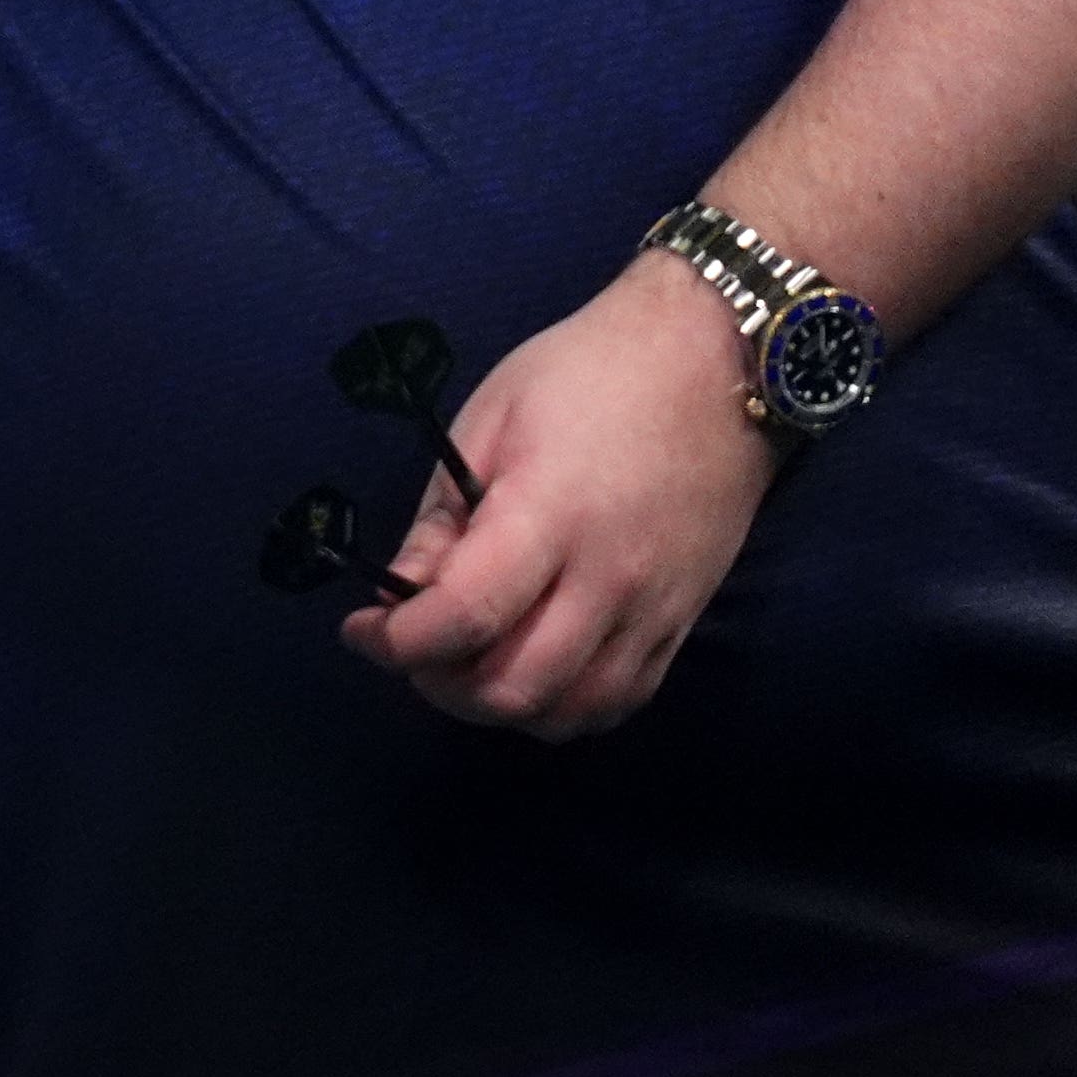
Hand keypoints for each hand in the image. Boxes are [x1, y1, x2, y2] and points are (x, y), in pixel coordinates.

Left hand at [339, 254, 786, 736]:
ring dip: (501, 706)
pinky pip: (619, 701)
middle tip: (411, 648)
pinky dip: (563, 706)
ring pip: (568, 712)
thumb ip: (441, 519)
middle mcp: (609, 578)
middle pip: (514, 688)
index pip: (465, 617)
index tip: (361, 631)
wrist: (715, 364)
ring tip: (467, 661)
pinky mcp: (684, 623)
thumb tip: (401, 595)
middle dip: (440, 685)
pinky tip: (532, 668)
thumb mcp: (490, 420)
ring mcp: (655, 610)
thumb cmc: (588, 374)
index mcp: (550, 514)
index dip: (397, 643)